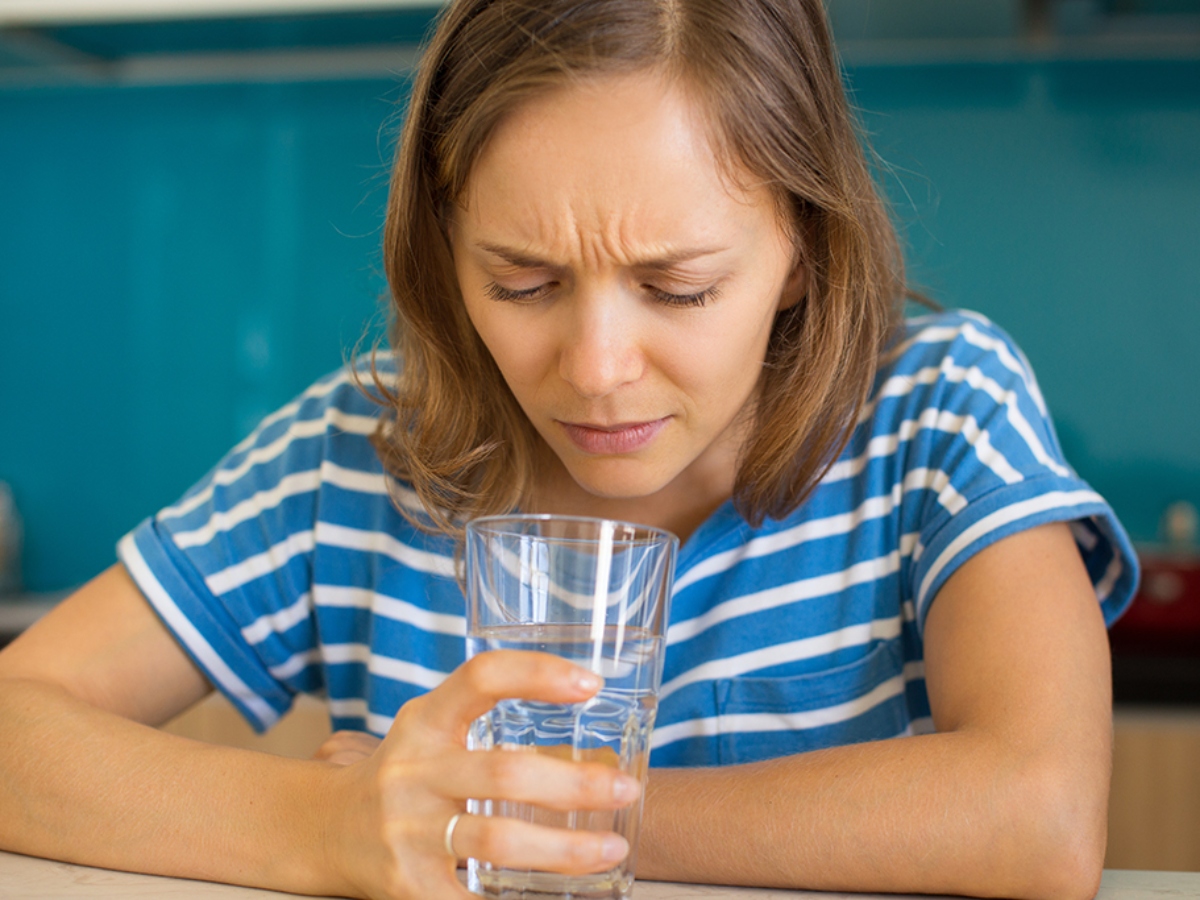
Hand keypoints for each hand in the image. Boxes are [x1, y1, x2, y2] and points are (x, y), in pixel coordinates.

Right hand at [319, 651, 640, 899]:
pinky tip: (559, 898)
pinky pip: (470, 899)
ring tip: (610, 849)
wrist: (323, 830)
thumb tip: (587, 722)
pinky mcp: (406, 884)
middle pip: (505, 771)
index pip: (481, 677)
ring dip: (565, 849)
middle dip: (575, 783)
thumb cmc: (403, 774)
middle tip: (624, 788)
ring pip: (497, 839)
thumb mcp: (430, 730)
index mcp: (425, 722)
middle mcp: (413, 771)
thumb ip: (488, 722)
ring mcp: (406, 830)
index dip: (536, 673)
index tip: (590, 685)